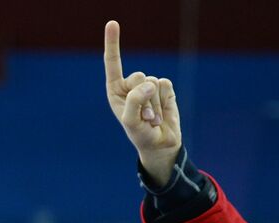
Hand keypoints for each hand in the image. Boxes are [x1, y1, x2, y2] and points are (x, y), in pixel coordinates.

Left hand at [104, 21, 181, 186]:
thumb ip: (135, 101)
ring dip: (154, 104)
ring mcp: (148, 85)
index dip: (113, 43)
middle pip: (138, 76)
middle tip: (143, 117)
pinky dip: (165, 101)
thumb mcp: (131, 122)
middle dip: (142, 98)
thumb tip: (149, 83)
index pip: (113, 63)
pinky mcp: (165, 88)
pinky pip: (166, 85)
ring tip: (151, 118)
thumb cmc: (140, 134)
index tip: (112, 22)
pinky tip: (162, 112)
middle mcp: (131, 85)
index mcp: (116, 91)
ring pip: (154, 82)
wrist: (159, 144)